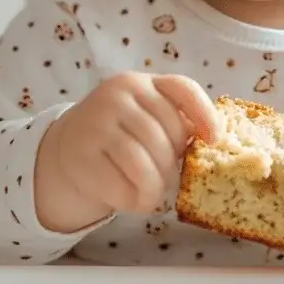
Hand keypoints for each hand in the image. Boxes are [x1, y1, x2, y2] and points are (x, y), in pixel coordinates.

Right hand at [35, 72, 218, 232]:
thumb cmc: (121, 134)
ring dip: (154, 188)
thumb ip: (175, 121)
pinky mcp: (81, 155)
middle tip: (168, 180)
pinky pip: (120, 186)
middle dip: (172, 166)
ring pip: (143, 165)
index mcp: (142, 83)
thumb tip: (211, 141)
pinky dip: (132, 200)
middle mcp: (117, 96)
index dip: (204, 113)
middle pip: (166, 137)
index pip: (182, 89)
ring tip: (152, 195)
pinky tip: (131, 198)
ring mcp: (96, 124)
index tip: (213, 140)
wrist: (70, 146)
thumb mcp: (146, 116)